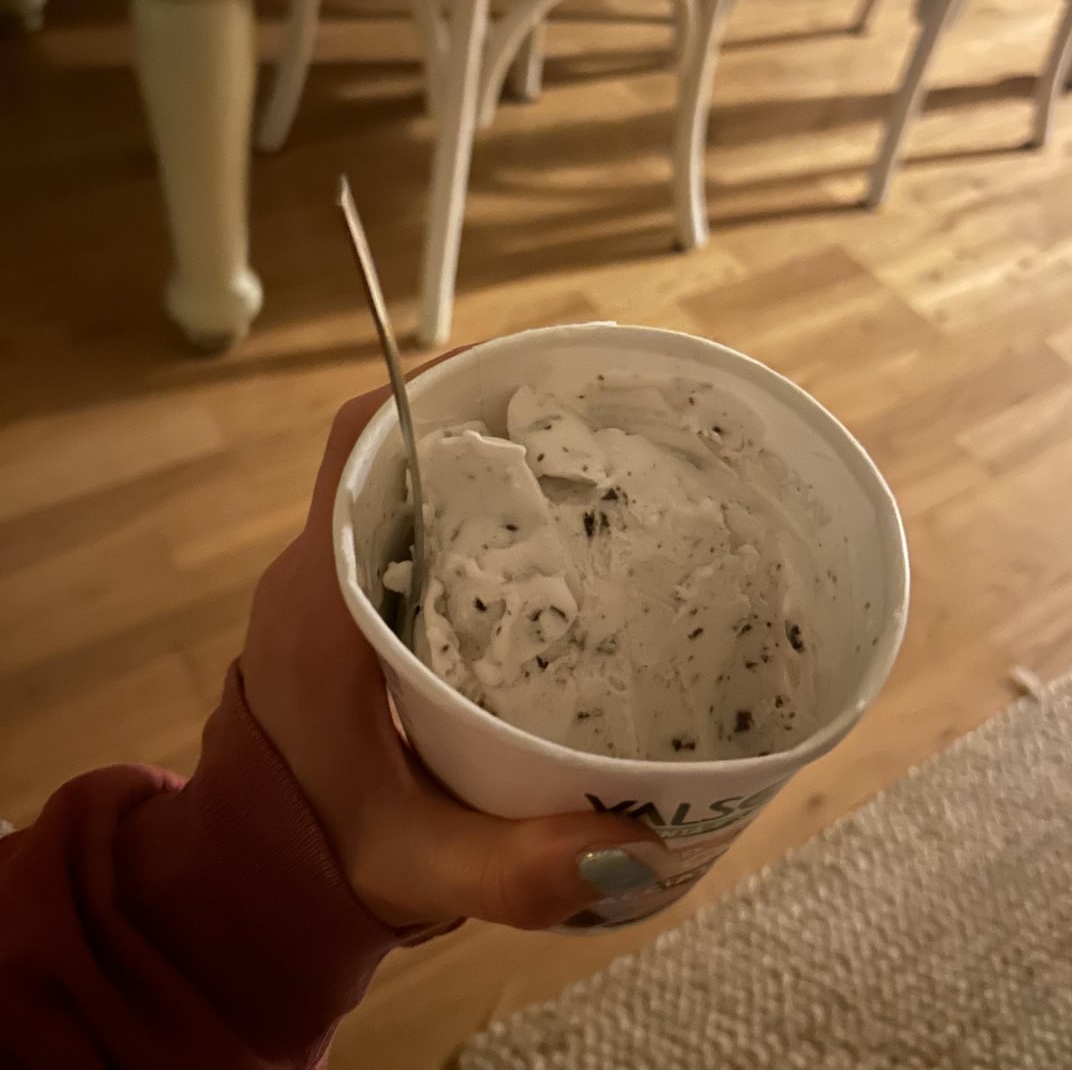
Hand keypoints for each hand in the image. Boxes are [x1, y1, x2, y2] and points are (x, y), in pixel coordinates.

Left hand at [240, 367, 661, 930]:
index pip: (356, 450)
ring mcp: (330, 591)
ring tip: (577, 454)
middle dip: (474, 416)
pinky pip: (406, 530)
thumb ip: (516, 867)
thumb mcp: (420, 867)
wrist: (258, 880)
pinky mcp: (350, 614)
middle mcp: (320, 577)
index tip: (512, 367)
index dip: (424, 391)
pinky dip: (465, 512)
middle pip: (389, 448)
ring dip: (472, 458)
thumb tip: (636, 845)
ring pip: (400, 484)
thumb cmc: (327, 861)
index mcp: (322, 605)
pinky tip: (544, 535)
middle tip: (578, 412)